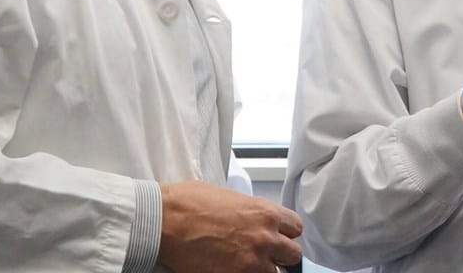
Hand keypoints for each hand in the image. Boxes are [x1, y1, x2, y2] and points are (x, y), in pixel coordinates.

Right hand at [157, 180, 302, 272]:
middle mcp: (264, 237)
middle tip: (264, 254)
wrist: (166, 220)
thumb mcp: (229, 197)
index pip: (296, 228)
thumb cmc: (190, 202)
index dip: (285, 233)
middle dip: (280, 255)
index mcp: (265, 212)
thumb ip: (250, 211)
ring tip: (246, 264)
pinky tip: (233, 269)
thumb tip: (253, 220)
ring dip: (264, 269)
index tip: (277, 236)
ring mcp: (251, 262)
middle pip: (293, 255)